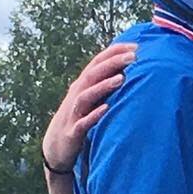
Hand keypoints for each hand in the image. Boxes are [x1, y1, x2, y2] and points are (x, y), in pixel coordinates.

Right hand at [43, 43, 134, 171]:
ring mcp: (74, 113)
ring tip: (121, 79)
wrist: (56, 148)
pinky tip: (107, 109)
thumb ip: (105, 85)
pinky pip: (83, 122)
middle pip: (93, 74)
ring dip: (103, 86)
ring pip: (87, 96)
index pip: (98, 63)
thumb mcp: (91, 99)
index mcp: (83, 85)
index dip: (114, 52)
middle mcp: (77, 94)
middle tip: (134, 56)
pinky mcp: (73, 132)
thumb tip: (128, 70)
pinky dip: (94, 115)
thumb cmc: (79, 119)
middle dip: (112, 63)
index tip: (136, 45)